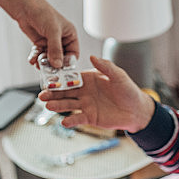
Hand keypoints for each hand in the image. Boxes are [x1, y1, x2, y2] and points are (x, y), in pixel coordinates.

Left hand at [19, 4, 78, 68]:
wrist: (25, 7)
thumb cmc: (42, 13)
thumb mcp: (52, 31)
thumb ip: (55, 49)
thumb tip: (57, 64)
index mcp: (70, 35)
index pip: (73, 54)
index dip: (68, 63)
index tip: (61, 70)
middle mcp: (61, 39)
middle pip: (61, 58)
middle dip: (54, 64)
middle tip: (48, 70)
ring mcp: (50, 42)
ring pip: (49, 58)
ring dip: (43, 62)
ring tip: (38, 63)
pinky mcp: (40, 43)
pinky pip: (40, 55)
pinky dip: (36, 58)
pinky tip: (33, 59)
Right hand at [38, 56, 155, 132]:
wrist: (136, 110)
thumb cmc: (128, 90)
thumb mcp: (118, 75)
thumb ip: (105, 66)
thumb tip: (92, 56)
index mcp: (89, 79)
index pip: (71, 78)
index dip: (60, 79)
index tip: (49, 79)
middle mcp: (84, 92)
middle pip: (65, 92)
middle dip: (53, 93)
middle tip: (42, 95)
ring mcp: (86, 105)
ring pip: (68, 105)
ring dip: (58, 106)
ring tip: (49, 106)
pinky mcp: (90, 117)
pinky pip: (78, 118)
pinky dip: (71, 120)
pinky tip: (63, 121)